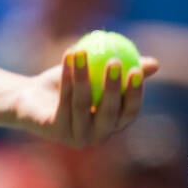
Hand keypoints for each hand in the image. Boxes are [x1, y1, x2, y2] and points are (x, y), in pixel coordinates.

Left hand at [11, 50, 158, 147]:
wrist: (32, 97)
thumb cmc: (70, 84)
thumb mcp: (98, 72)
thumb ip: (122, 69)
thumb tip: (155, 64)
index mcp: (113, 123)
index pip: (130, 111)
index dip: (135, 92)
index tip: (135, 69)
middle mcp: (99, 135)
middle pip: (109, 113)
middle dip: (114, 87)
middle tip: (115, 61)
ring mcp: (77, 136)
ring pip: (82, 104)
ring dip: (83, 75)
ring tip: (82, 51)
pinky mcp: (56, 132)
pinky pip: (63, 101)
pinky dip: (66, 77)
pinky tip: (68, 55)